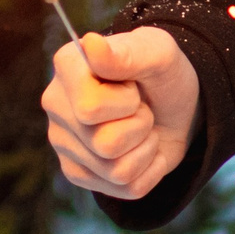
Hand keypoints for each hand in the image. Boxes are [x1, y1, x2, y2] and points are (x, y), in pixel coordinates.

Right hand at [43, 27, 199, 201]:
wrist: (177, 103)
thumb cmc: (163, 73)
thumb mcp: (159, 54)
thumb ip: (128, 53)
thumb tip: (90, 44)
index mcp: (68, 68)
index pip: (90, 109)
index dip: (127, 102)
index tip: (133, 86)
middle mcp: (56, 105)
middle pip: (106, 144)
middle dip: (141, 125)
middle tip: (141, 106)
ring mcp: (64, 143)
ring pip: (116, 170)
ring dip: (145, 148)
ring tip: (142, 126)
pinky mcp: (79, 174)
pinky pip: (125, 189)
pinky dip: (149, 170)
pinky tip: (142, 148)